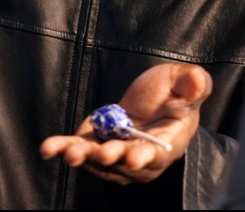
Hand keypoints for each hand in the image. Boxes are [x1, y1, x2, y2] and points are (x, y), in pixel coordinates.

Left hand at [39, 63, 211, 184]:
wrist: (153, 100)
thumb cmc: (174, 93)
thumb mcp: (186, 81)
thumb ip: (193, 83)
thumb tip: (196, 83)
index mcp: (168, 142)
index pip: (157, 154)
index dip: (145, 157)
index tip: (134, 156)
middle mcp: (141, 156)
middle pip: (124, 163)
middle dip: (112, 158)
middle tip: (103, 153)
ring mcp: (115, 155)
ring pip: (98, 161)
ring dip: (83, 158)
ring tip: (68, 152)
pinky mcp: (95, 146)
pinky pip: (78, 151)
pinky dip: (63, 149)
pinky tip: (48, 148)